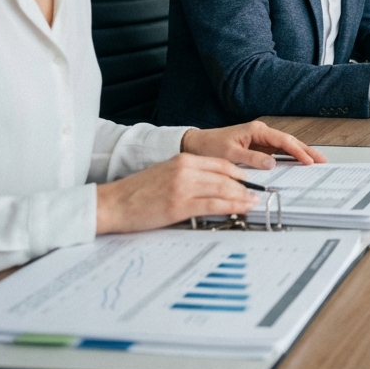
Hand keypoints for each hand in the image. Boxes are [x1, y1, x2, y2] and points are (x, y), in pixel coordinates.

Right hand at [95, 153, 259, 234]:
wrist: (112, 203)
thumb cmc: (136, 192)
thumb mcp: (166, 173)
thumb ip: (189, 175)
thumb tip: (212, 185)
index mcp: (183, 160)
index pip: (221, 164)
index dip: (239, 173)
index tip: (249, 182)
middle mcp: (186, 169)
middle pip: (227, 176)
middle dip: (245, 187)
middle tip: (257, 194)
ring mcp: (184, 187)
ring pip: (224, 190)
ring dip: (243, 197)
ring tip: (253, 203)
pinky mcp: (180, 205)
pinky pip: (214, 205)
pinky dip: (232, 207)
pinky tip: (241, 209)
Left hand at [180, 120, 325, 168]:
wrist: (195, 145)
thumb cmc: (209, 146)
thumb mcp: (229, 154)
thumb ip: (251, 158)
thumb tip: (272, 163)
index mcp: (256, 130)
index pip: (283, 141)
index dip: (298, 151)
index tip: (308, 160)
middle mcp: (260, 133)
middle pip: (289, 142)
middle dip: (306, 151)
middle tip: (321, 160)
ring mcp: (260, 140)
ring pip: (285, 147)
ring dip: (300, 154)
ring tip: (315, 162)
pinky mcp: (257, 147)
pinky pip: (277, 152)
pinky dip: (289, 157)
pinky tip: (297, 163)